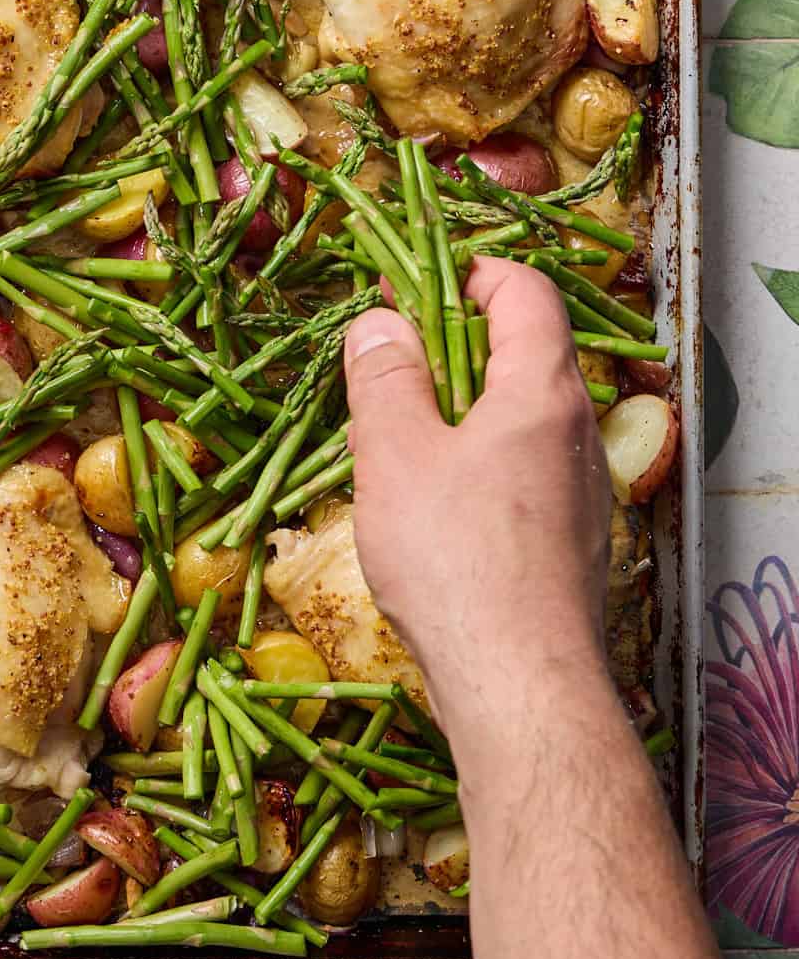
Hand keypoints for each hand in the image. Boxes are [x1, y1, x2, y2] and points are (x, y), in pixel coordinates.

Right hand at [344, 256, 610, 753]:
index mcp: (542, 389)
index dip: (464, 273)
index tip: (404, 286)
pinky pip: (519, 469)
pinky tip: (426, 503)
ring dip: (456, 407)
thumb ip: (385, 377)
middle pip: (521, 350)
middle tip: (385, 359)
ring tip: (390, 435)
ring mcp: (578, 488)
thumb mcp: (395, 455)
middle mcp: (575, 429)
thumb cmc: (455, 561)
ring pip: (516, 415)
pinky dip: (473, 459)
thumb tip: (380, 321)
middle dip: (449, 342)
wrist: (522, 686)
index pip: (524, 290)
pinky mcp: (568, 539)